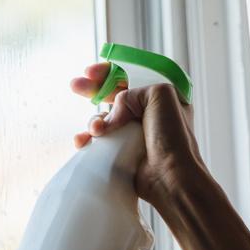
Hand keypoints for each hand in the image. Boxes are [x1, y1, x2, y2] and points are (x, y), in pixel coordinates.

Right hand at [70, 62, 206, 205]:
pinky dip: (88, 139)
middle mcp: (148, 114)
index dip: (111, 73)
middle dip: (93, 89)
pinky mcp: (122, 152)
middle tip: (76, 86)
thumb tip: (113, 113)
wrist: (170, 176)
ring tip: (96, 130)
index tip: (92, 73)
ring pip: (104, 118)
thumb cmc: (173, 137)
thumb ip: (133, 91)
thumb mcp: (161, 95)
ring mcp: (134, 134)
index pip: (132, 77)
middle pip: (114, 95)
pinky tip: (83, 141)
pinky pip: (99, 140)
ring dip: (94, 120)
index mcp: (162, 98)